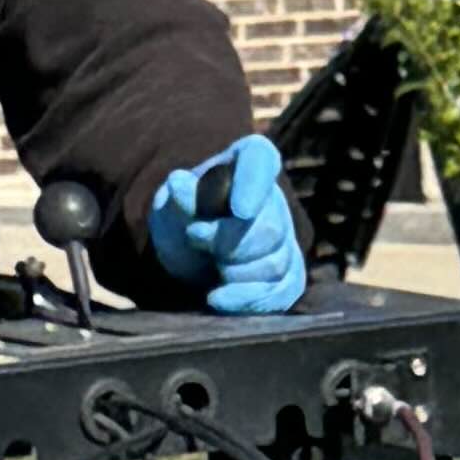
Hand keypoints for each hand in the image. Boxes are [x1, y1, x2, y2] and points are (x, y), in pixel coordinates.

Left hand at [142, 132, 304, 317]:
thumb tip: (178, 183)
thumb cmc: (184, 216)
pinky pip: (280, 292)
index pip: (259, 159)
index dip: (254, 185)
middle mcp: (274, 199)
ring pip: (274, 264)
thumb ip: (180, 196)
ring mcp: (285, 240)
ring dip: (233, 272)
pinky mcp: (287, 277)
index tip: (240, 211)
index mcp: (248, 162)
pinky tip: (218, 298)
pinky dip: (246, 299)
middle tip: (194, 237)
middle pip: (269, 227)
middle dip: (228, 242)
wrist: (189, 252)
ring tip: (209, 264)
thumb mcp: (172, 201)